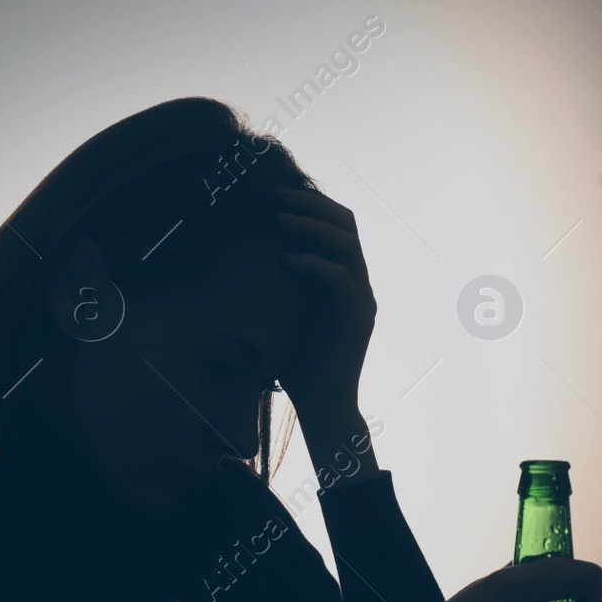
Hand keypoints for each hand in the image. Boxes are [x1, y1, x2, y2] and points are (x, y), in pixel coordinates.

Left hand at [272, 185, 375, 417]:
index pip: (336, 226)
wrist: (322, 406)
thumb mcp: (282, 315)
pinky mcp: (358, 317)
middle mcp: (358, 283)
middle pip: (347, 223)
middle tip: (276, 195)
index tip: (274, 194)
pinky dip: (313, 263)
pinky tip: (284, 260)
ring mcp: (361, 298)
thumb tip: (240, 259)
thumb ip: (277, 286)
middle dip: (311, 204)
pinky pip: (339, 278)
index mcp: (343, 278)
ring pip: (347, 244)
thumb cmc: (298, 366)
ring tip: (280, 219)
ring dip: (312, 226)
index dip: (310, 204)